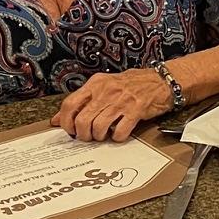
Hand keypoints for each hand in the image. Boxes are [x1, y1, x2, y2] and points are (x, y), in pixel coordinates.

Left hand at [56, 68, 172, 141]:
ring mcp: (121, 101)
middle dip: (82, 134)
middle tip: (88, 136)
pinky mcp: (135, 110)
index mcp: (96, 83)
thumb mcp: (103, 87)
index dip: (66, 121)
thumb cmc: (131, 84)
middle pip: (82, 120)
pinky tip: (119, 134)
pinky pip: (119, 131)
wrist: (160, 80)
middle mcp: (106, 91)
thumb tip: (58, 119)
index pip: (70, 104)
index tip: (69, 130)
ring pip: (98, 127)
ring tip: (103, 135)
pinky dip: (117, 138)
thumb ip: (81, 101)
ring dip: (99, 137)